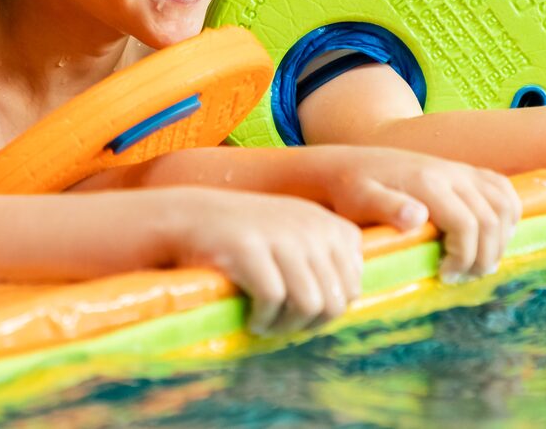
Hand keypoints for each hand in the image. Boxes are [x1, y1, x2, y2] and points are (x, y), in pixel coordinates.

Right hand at [163, 189, 362, 336]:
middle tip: (283, 325)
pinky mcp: (249, 248)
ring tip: (268, 326)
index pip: (354, 286)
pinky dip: (263, 320)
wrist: (191, 217)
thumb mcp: (295, 234)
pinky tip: (252, 319)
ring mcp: (280, 236)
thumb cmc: (246, 236)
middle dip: (309, 324)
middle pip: (335, 301)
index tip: (302, 310)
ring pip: (310, 305)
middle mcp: (310, 226)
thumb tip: (350, 300)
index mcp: (327, 223)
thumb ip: (327, 259)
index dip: (329, 308)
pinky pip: (273, 301)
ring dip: (287, 327)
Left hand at [306, 146, 521, 280]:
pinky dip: (508, 214)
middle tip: (462, 277)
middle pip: (491, 220)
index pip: (467, 225)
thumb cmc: (351, 188)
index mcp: (427, 182)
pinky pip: (502, 189)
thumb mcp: (359, 199)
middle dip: (484, 256)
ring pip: (504, 205)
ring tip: (478, 262)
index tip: (445, 276)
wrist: (350, 164)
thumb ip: (387, 207)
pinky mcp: (464, 171)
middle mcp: (450, 173)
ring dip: (500, 239)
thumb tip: (417, 218)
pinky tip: (492, 236)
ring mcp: (460, 170)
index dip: (465, 258)